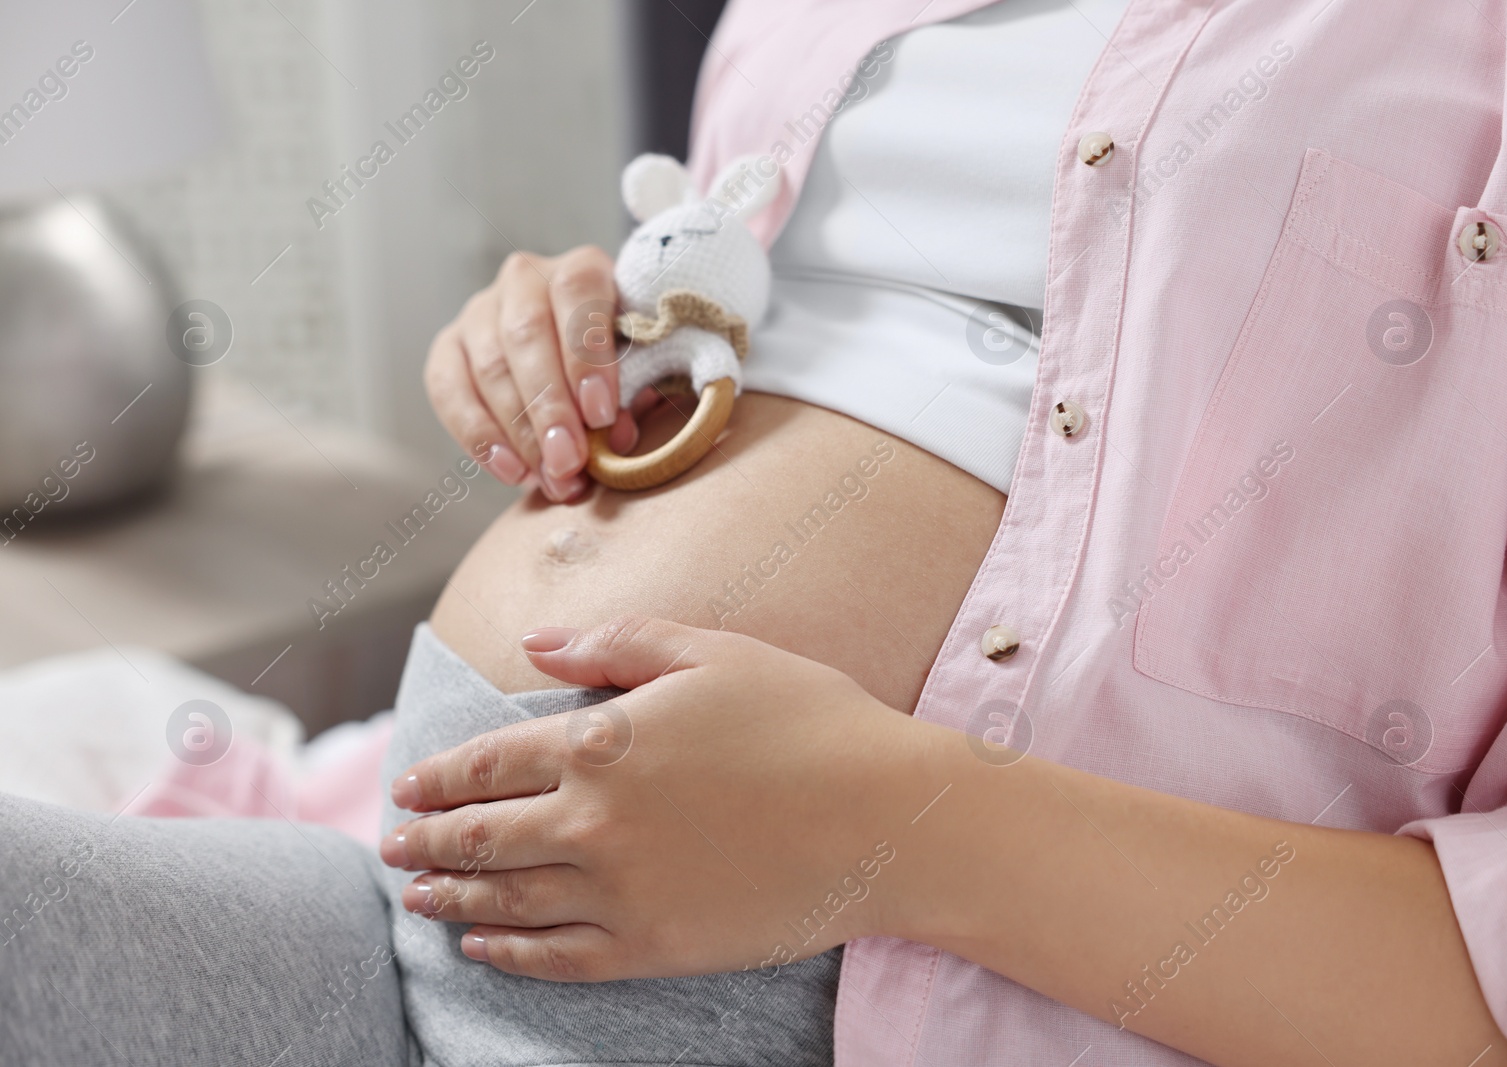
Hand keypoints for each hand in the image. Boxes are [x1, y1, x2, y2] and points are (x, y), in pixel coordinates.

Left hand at [379, 616, 944, 980]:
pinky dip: (507, 953)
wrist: (886, 816)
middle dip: (426, 840)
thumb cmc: (808, 719)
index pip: (489, 762)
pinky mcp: (653, 946)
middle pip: (481, 835)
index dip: (439, 775)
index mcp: (603, 741)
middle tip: (393, 845)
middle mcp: (594, 820)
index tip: (407, 785)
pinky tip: (483, 947)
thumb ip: (617, 644)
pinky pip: (557, 958)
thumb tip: (537, 643)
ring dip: (450, 896)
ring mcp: (620, 890)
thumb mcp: (712, 652)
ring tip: (417, 896)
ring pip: (506, 899)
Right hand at [425, 247, 655, 500]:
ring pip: (489, 366)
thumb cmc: (621, 367)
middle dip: (549, 408)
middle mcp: (524, 279)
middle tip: (569, 461)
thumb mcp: (641, 369)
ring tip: (549, 478)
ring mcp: (480, 311)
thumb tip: (613, 437)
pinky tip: (510, 471)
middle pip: (527, 335)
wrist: (581, 366)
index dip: (587, 355)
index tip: (601, 415)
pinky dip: (477, 436)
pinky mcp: (448, 347)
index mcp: (582, 268)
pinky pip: (448, 389)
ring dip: (519, 432)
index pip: (578, 292)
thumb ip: (633, 396)